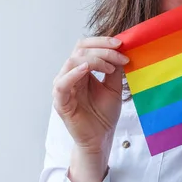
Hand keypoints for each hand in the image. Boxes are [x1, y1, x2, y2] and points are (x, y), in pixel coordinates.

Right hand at [52, 37, 128, 152]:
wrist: (100, 139)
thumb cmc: (104, 114)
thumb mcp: (114, 87)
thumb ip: (115, 69)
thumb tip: (120, 50)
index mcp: (81, 70)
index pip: (86, 46)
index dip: (102, 42)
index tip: (121, 44)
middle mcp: (70, 75)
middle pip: (80, 50)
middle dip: (101, 48)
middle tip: (119, 53)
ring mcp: (63, 87)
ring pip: (72, 61)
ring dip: (94, 60)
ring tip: (110, 67)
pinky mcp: (60, 101)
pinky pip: (62, 83)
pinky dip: (73, 73)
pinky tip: (86, 69)